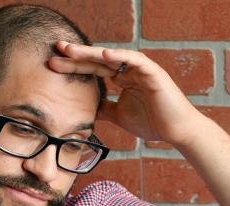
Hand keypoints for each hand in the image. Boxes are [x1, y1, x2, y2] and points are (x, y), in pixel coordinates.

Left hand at [49, 41, 205, 147]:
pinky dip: (120, 56)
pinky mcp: (153, 72)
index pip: (94, 69)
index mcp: (122, 79)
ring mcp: (141, 69)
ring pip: (113, 57)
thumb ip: (105, 109)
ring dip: (91, 53)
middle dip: (77, 55)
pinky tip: (103, 55)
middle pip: (98, 60)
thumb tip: (88, 110)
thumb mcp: (120, 116)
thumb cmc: (153, 123)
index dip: (74, 66)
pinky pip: (135, 60)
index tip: (53, 65)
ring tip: (71, 50)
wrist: (177, 131)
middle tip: (55, 49)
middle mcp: (130, 70)